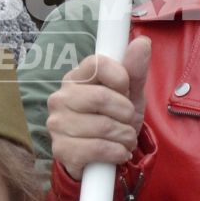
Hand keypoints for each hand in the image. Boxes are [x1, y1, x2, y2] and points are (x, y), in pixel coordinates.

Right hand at [47, 36, 151, 180]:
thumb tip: (142, 42)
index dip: (121, 79)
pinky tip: (117, 152)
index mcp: (76, 78)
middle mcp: (60, 97)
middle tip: (128, 120)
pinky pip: (98, 148)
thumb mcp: (129, 95)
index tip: (126, 91)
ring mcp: (57, 124)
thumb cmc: (113, 119)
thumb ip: (134, 70)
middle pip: (101, 98)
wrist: (101, 158)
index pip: (98, 64)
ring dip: (125, 136)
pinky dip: (117, 152)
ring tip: (123, 139)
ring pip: (104, 126)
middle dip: (126, 113)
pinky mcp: (61, 149)